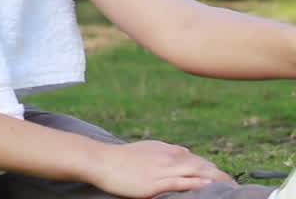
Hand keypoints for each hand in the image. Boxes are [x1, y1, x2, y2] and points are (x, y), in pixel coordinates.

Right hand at [88, 141, 233, 197]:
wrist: (101, 161)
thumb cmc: (122, 158)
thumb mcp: (147, 149)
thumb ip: (166, 151)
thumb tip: (184, 152)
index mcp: (168, 150)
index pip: (198, 160)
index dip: (213, 170)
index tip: (224, 179)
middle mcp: (169, 157)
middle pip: (203, 166)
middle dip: (221, 175)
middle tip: (235, 185)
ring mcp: (164, 170)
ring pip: (197, 173)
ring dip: (216, 180)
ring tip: (230, 188)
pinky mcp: (156, 183)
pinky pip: (182, 183)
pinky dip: (198, 184)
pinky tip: (209, 186)